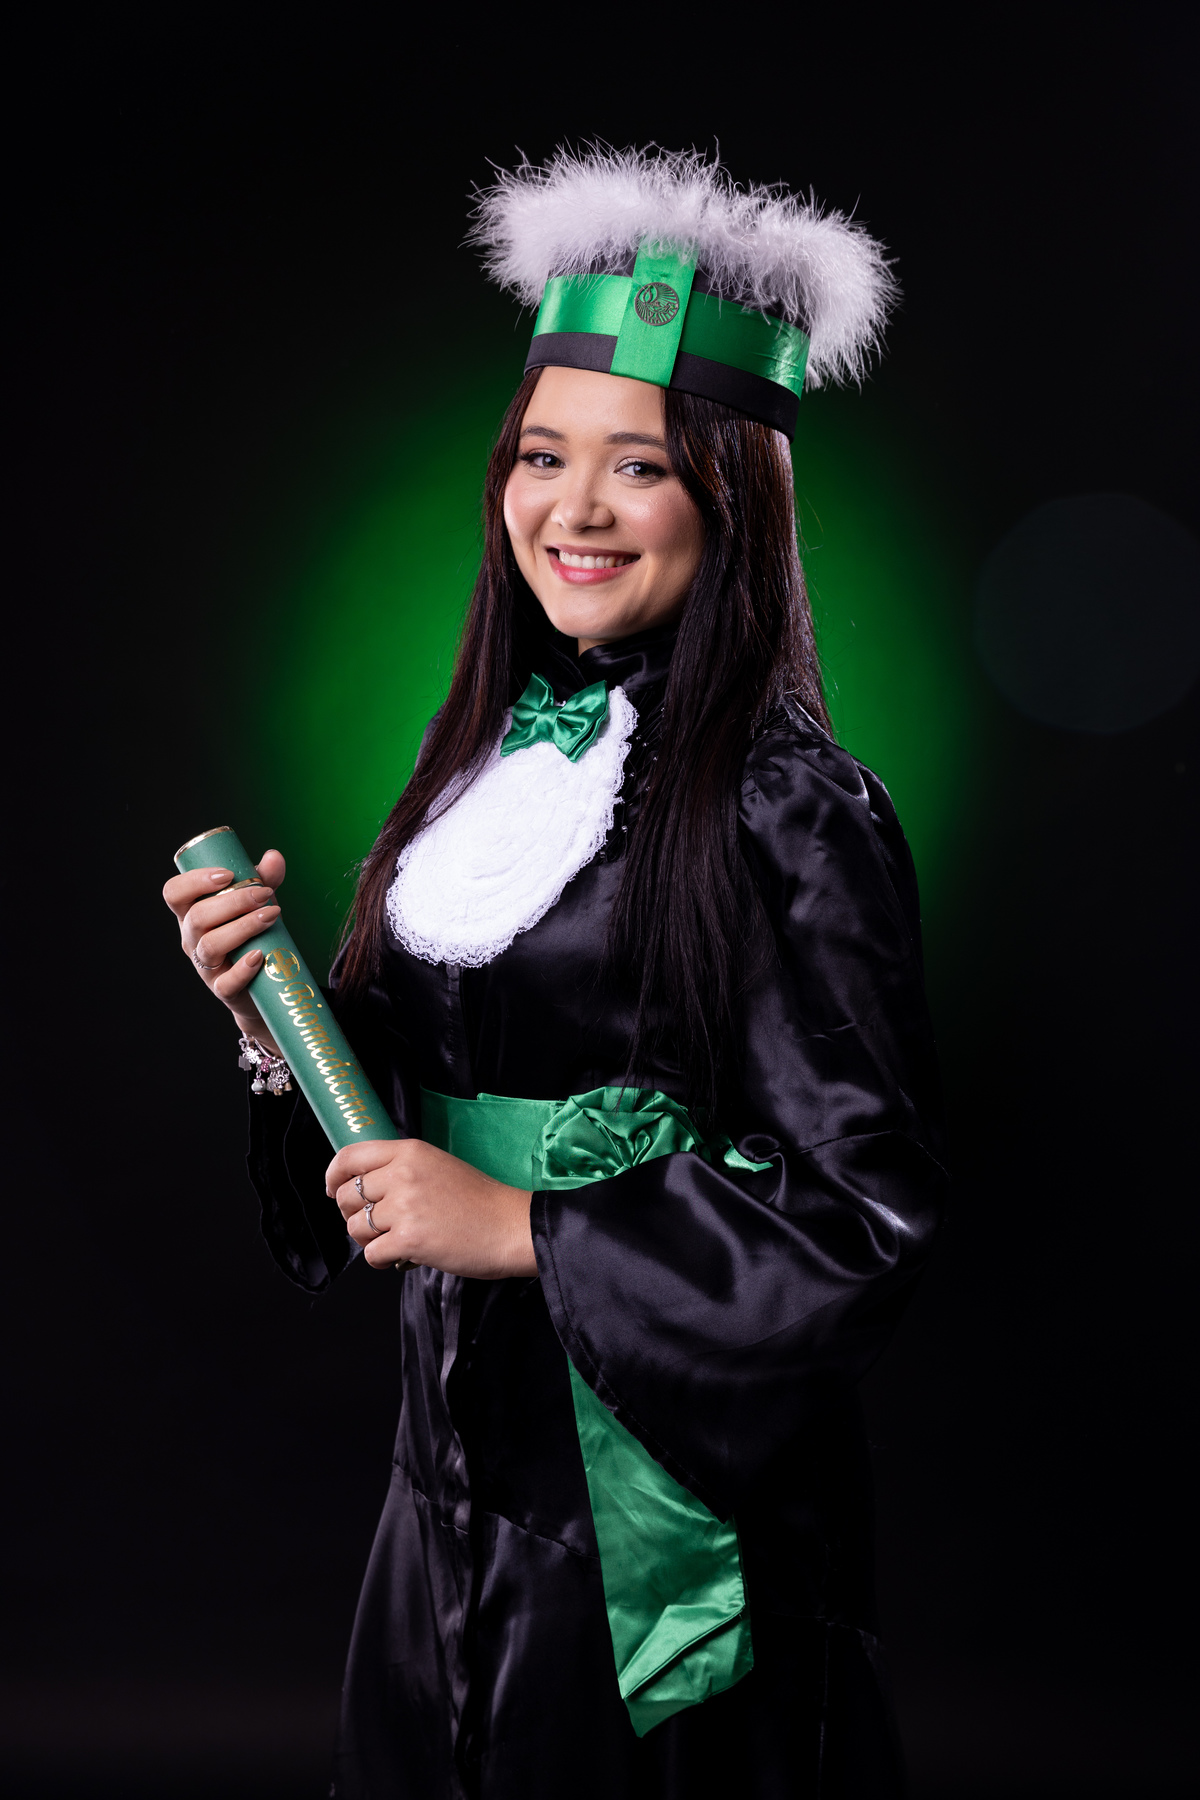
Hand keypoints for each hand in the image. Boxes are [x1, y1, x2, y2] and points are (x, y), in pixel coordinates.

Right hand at [162, 849, 286, 1053]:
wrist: (264, 983)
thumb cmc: (252, 934)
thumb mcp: (255, 904)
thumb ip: (264, 880)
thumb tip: (274, 857)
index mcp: (192, 913)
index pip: (174, 893)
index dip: (194, 881)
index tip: (227, 874)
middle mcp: (192, 939)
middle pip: (197, 917)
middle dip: (232, 901)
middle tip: (264, 894)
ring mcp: (205, 967)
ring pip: (210, 945)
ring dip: (242, 927)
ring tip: (272, 916)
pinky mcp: (223, 990)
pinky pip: (226, 983)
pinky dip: (242, 969)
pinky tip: (259, 955)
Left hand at [327, 1139, 537, 1279]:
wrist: (511, 1226)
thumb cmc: (481, 1201)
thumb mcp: (439, 1166)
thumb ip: (403, 1170)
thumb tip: (366, 1188)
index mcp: (410, 1152)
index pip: (351, 1156)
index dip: (334, 1175)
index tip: (334, 1189)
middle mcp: (402, 1175)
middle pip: (347, 1196)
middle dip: (352, 1215)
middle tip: (373, 1225)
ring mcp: (405, 1208)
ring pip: (355, 1227)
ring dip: (368, 1239)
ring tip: (392, 1241)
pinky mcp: (409, 1240)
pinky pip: (372, 1254)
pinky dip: (382, 1260)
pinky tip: (401, 1257)